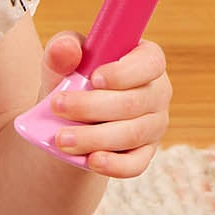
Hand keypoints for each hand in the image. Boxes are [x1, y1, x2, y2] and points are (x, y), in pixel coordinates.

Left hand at [38, 32, 170, 177]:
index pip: (150, 62)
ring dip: (95, 137)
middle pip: (134, 102)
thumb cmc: (71, 82)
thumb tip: (65, 49)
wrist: (66, 123)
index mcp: (144, 60)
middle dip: (93, 106)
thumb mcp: (62, 62)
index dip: (125, 72)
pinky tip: (92, 161)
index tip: (94, 78)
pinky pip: (136, 163)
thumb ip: (61, 49)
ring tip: (61, 138)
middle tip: (57, 107)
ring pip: (132, 133)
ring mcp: (154, 125)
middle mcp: (156, 92)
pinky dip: (114, 164)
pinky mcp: (144, 153)